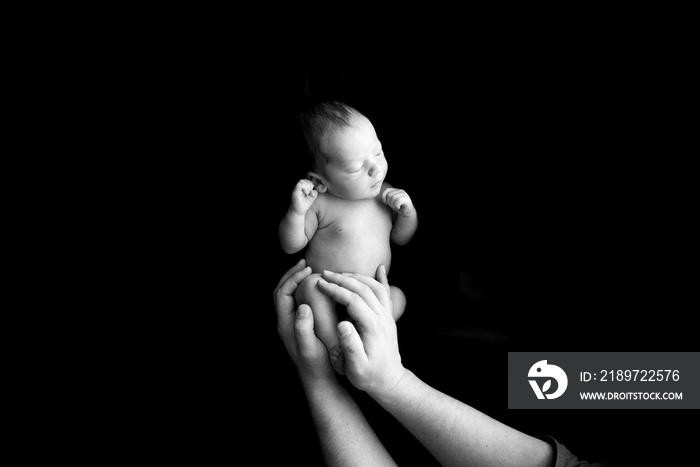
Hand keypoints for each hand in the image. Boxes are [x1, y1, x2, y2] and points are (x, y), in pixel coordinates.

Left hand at [274, 259, 334, 381]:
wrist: (319, 380)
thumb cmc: (316, 365)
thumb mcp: (310, 348)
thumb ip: (304, 328)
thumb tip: (302, 306)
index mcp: (285, 324)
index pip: (282, 294)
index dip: (293, 279)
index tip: (308, 270)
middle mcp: (285, 322)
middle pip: (281, 292)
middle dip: (292, 275)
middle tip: (306, 264)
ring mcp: (292, 324)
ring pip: (288, 297)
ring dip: (296, 282)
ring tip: (309, 271)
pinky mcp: (301, 326)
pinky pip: (297, 302)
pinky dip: (303, 291)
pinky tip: (317, 288)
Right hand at [290, 179, 317, 215]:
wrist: (299, 211)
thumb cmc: (305, 204)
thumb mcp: (312, 197)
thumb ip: (315, 192)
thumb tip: (315, 188)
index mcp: (304, 187)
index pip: (309, 181)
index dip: (312, 185)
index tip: (312, 192)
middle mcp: (300, 187)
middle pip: (306, 180)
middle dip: (310, 186)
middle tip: (309, 193)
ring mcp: (297, 188)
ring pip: (303, 181)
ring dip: (308, 187)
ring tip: (307, 193)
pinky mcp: (295, 191)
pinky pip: (300, 184)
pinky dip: (305, 188)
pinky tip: (306, 193)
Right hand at [316, 265, 405, 398]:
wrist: (390, 381)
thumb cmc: (369, 376)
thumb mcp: (356, 367)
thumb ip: (350, 346)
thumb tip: (342, 324)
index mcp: (372, 327)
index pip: (352, 300)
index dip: (335, 290)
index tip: (319, 284)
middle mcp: (382, 317)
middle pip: (363, 288)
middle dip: (342, 279)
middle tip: (323, 274)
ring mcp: (387, 315)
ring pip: (374, 287)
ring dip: (356, 277)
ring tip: (338, 274)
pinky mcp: (388, 317)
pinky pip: (386, 293)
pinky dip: (382, 279)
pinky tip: (379, 268)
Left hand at [382, 188, 414, 216]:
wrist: (406, 212)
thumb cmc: (398, 206)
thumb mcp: (390, 201)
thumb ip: (387, 197)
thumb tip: (382, 198)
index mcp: (396, 190)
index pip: (387, 190)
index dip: (384, 196)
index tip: (385, 202)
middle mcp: (400, 191)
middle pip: (389, 195)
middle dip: (389, 202)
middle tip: (393, 206)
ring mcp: (404, 194)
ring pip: (393, 198)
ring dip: (393, 204)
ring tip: (396, 207)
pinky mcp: (407, 199)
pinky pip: (398, 201)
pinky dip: (396, 205)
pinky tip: (398, 207)